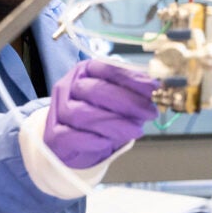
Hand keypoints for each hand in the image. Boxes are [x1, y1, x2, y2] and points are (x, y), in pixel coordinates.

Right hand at [43, 59, 159, 168]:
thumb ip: (135, 94)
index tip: (154, 89)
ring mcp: (57, 110)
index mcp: (86, 71)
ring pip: (83, 113)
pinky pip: (72, 136)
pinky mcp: (53, 135)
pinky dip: (94, 139)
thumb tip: (158, 89)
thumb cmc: (101, 117)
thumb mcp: (120, 102)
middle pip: (96, 90)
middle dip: (127, 102)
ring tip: (136, 130)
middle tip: (149, 113)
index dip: (133, 79)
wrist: (75, 144)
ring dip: (114, 123)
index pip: (109, 69)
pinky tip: (110, 142)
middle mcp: (68, 86)